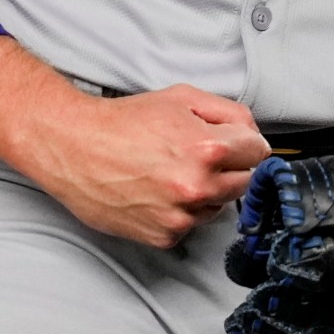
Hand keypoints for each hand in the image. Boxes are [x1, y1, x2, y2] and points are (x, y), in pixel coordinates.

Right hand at [0, 37, 270, 247]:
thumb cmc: (122, 122)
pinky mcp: (164, 235)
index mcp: (208, 149)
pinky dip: (181, 211)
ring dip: (206, 192)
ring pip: (219, 206)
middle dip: (229, 167)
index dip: (247, 144)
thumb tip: (254, 134)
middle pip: (245, 182)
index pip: (260, 152)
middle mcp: (197, 187)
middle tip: (197, 155)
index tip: (236, 144)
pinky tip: (158, 191)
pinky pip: (191, 224)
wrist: (73, 148)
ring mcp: (180, 215)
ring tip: (171, 171)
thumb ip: (229, 113)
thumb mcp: (181, 98)